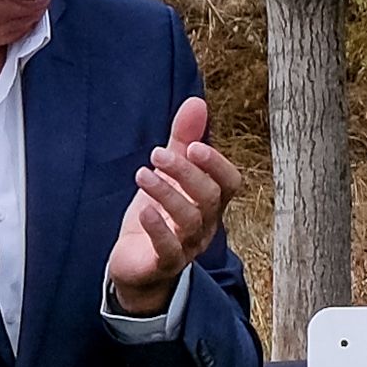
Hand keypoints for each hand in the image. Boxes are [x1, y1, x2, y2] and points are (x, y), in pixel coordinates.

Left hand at [107, 99, 233, 299]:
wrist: (137, 265)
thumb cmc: (158, 216)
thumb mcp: (168, 174)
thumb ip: (182, 140)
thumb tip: (197, 101)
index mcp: (211, 202)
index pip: (229, 183)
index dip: (216, 165)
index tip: (193, 146)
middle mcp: (205, 224)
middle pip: (208, 197)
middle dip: (185, 173)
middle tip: (157, 153)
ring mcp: (187, 246)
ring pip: (189, 220)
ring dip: (167, 193)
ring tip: (142, 174)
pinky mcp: (164, 263)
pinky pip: (169, 249)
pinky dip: (158, 229)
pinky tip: (144, 210)